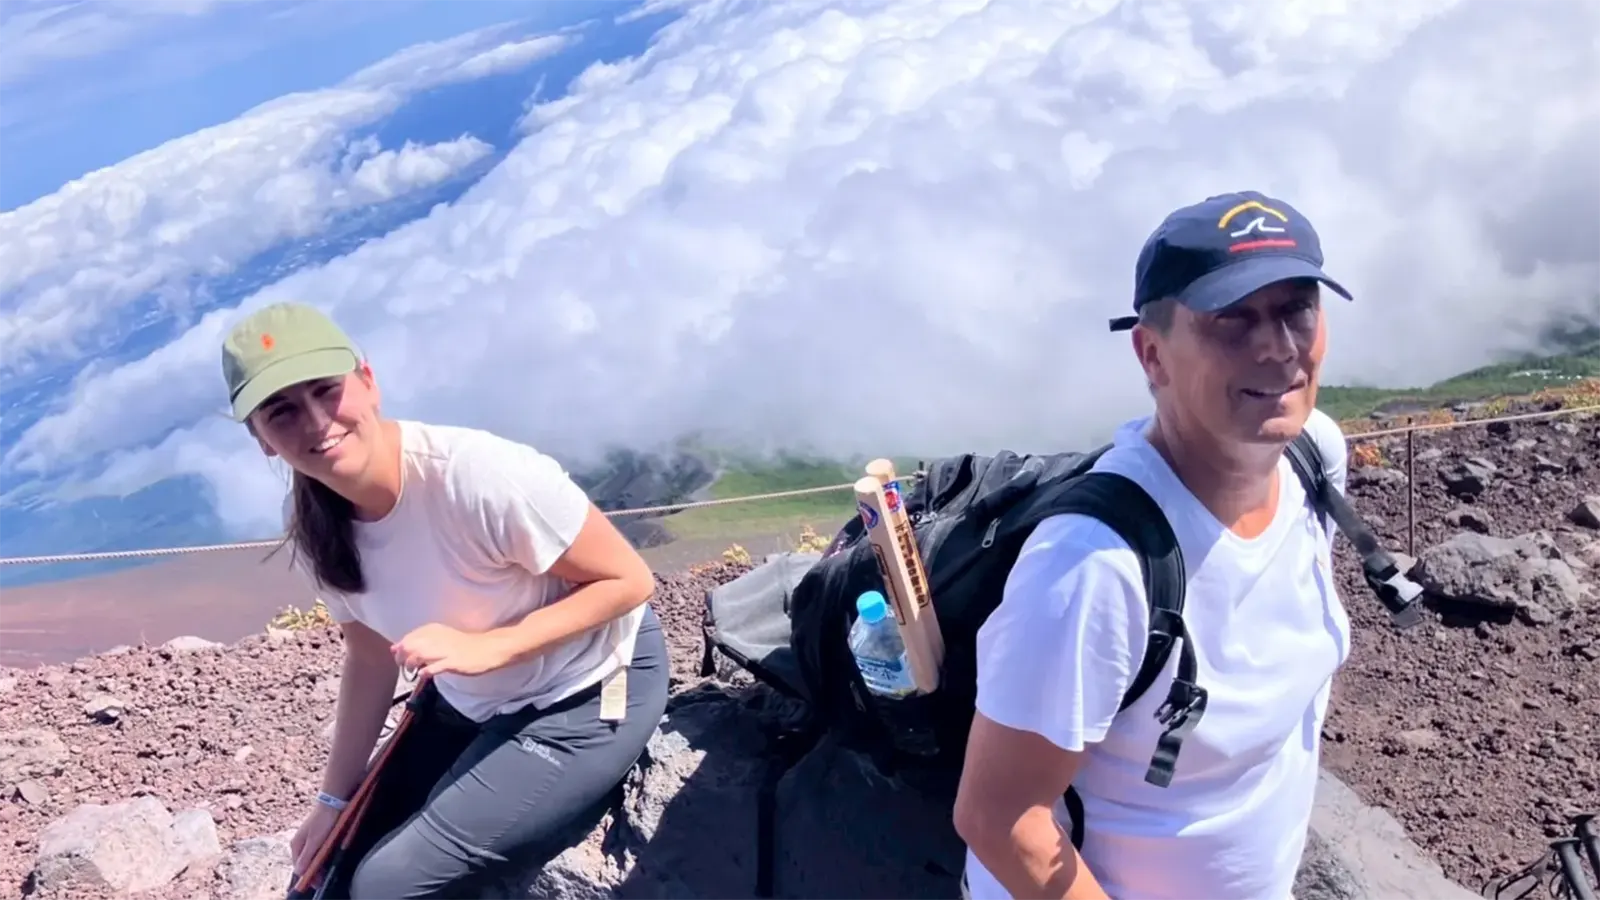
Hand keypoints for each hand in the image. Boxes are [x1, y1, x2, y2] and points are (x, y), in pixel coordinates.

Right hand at [289, 802, 338, 881]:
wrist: (333, 800)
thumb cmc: (323, 819)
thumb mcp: (315, 840)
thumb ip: (307, 856)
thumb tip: (299, 872)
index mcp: (296, 845)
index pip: (299, 867)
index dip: (308, 876)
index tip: (318, 883)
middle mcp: (300, 843)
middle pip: (305, 863)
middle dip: (313, 872)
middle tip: (323, 879)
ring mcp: (308, 839)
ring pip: (311, 857)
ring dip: (318, 865)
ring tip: (326, 870)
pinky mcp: (317, 835)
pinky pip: (317, 850)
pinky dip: (322, 857)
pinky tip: (328, 858)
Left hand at [391, 623, 510, 676]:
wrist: (488, 649)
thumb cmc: (463, 645)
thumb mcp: (439, 639)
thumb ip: (417, 643)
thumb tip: (394, 648)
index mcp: (433, 630)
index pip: (408, 638)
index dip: (401, 650)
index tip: (402, 658)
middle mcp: (437, 637)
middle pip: (410, 646)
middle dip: (403, 659)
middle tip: (406, 667)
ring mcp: (446, 650)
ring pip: (419, 655)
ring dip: (412, 665)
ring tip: (414, 671)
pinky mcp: (454, 662)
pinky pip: (435, 667)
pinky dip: (426, 671)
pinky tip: (424, 674)